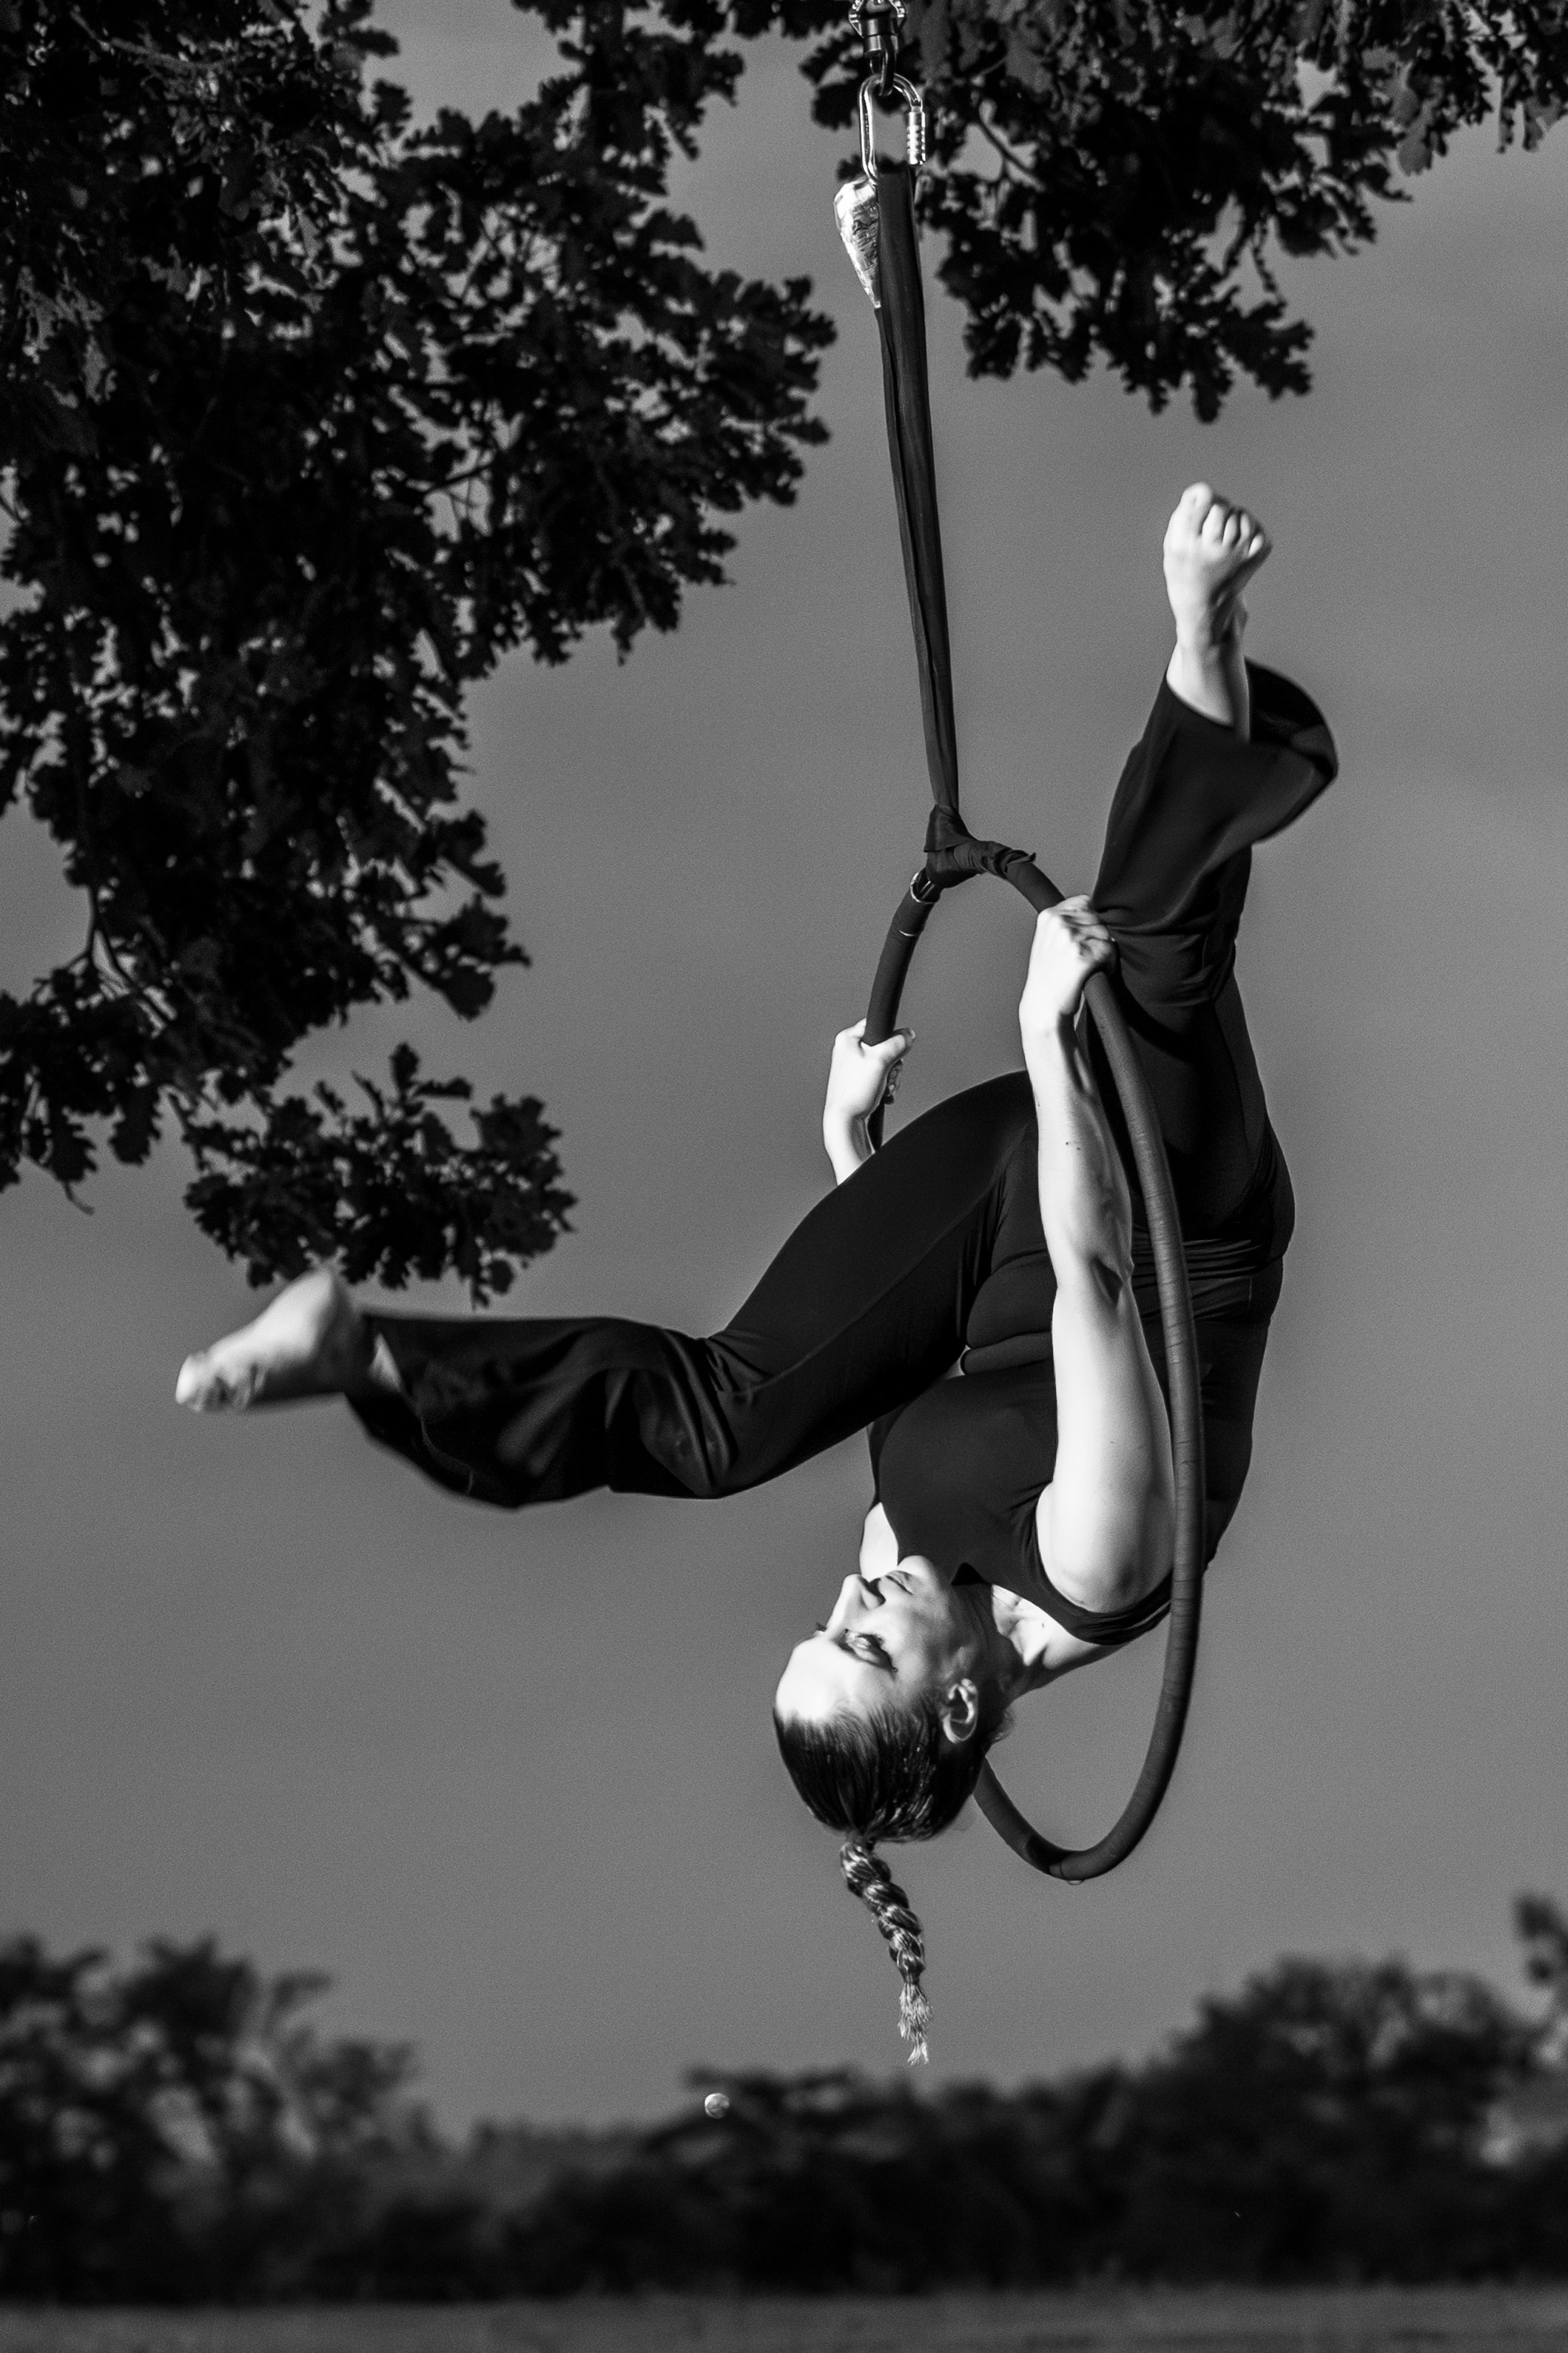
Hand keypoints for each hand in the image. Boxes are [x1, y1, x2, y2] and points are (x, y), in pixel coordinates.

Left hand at [824, 1018, 914, 1136]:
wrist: (846, 1121)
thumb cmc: (854, 1092)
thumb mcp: (881, 1061)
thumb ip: (897, 1043)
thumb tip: (908, 1034)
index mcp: (847, 1038)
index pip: (876, 1024)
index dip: (890, 1037)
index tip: (895, 1049)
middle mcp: (848, 1050)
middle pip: (884, 1047)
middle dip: (892, 1064)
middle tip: (887, 1073)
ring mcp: (853, 1067)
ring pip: (884, 1064)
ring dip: (891, 1077)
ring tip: (884, 1087)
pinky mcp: (858, 1081)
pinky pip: (880, 1077)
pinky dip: (885, 1086)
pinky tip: (882, 1094)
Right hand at [1018, 898, 1113, 1039]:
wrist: (1043, 1007)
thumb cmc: (1047, 978)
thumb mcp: (1047, 942)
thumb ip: (1065, 923)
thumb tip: (1093, 910)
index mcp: (1048, 917)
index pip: (1084, 902)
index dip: (1089, 921)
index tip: (1084, 938)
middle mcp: (1058, 924)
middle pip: (1097, 918)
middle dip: (1097, 937)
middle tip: (1087, 957)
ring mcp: (1069, 938)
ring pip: (1105, 934)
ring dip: (1104, 951)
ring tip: (1089, 966)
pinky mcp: (1082, 955)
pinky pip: (1109, 950)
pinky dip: (1109, 963)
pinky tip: (1095, 972)